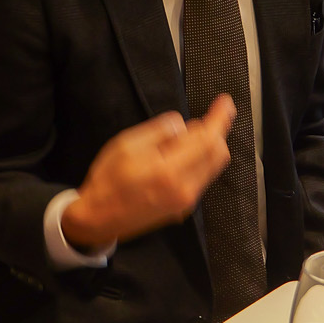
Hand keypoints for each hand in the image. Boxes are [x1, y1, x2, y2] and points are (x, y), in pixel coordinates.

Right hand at [60, 97, 235, 250]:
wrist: (98, 218)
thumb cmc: (107, 181)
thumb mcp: (125, 144)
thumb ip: (158, 131)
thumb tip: (182, 125)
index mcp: (169, 171)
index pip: (207, 140)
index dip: (219, 119)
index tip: (225, 104)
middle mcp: (183, 189)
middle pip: (218, 154)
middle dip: (215, 132)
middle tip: (200, 120)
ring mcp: (185, 202)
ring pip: (212, 168)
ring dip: (206, 148)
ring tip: (181, 140)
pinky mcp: (182, 208)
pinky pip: (201, 179)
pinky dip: (197, 162)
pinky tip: (176, 158)